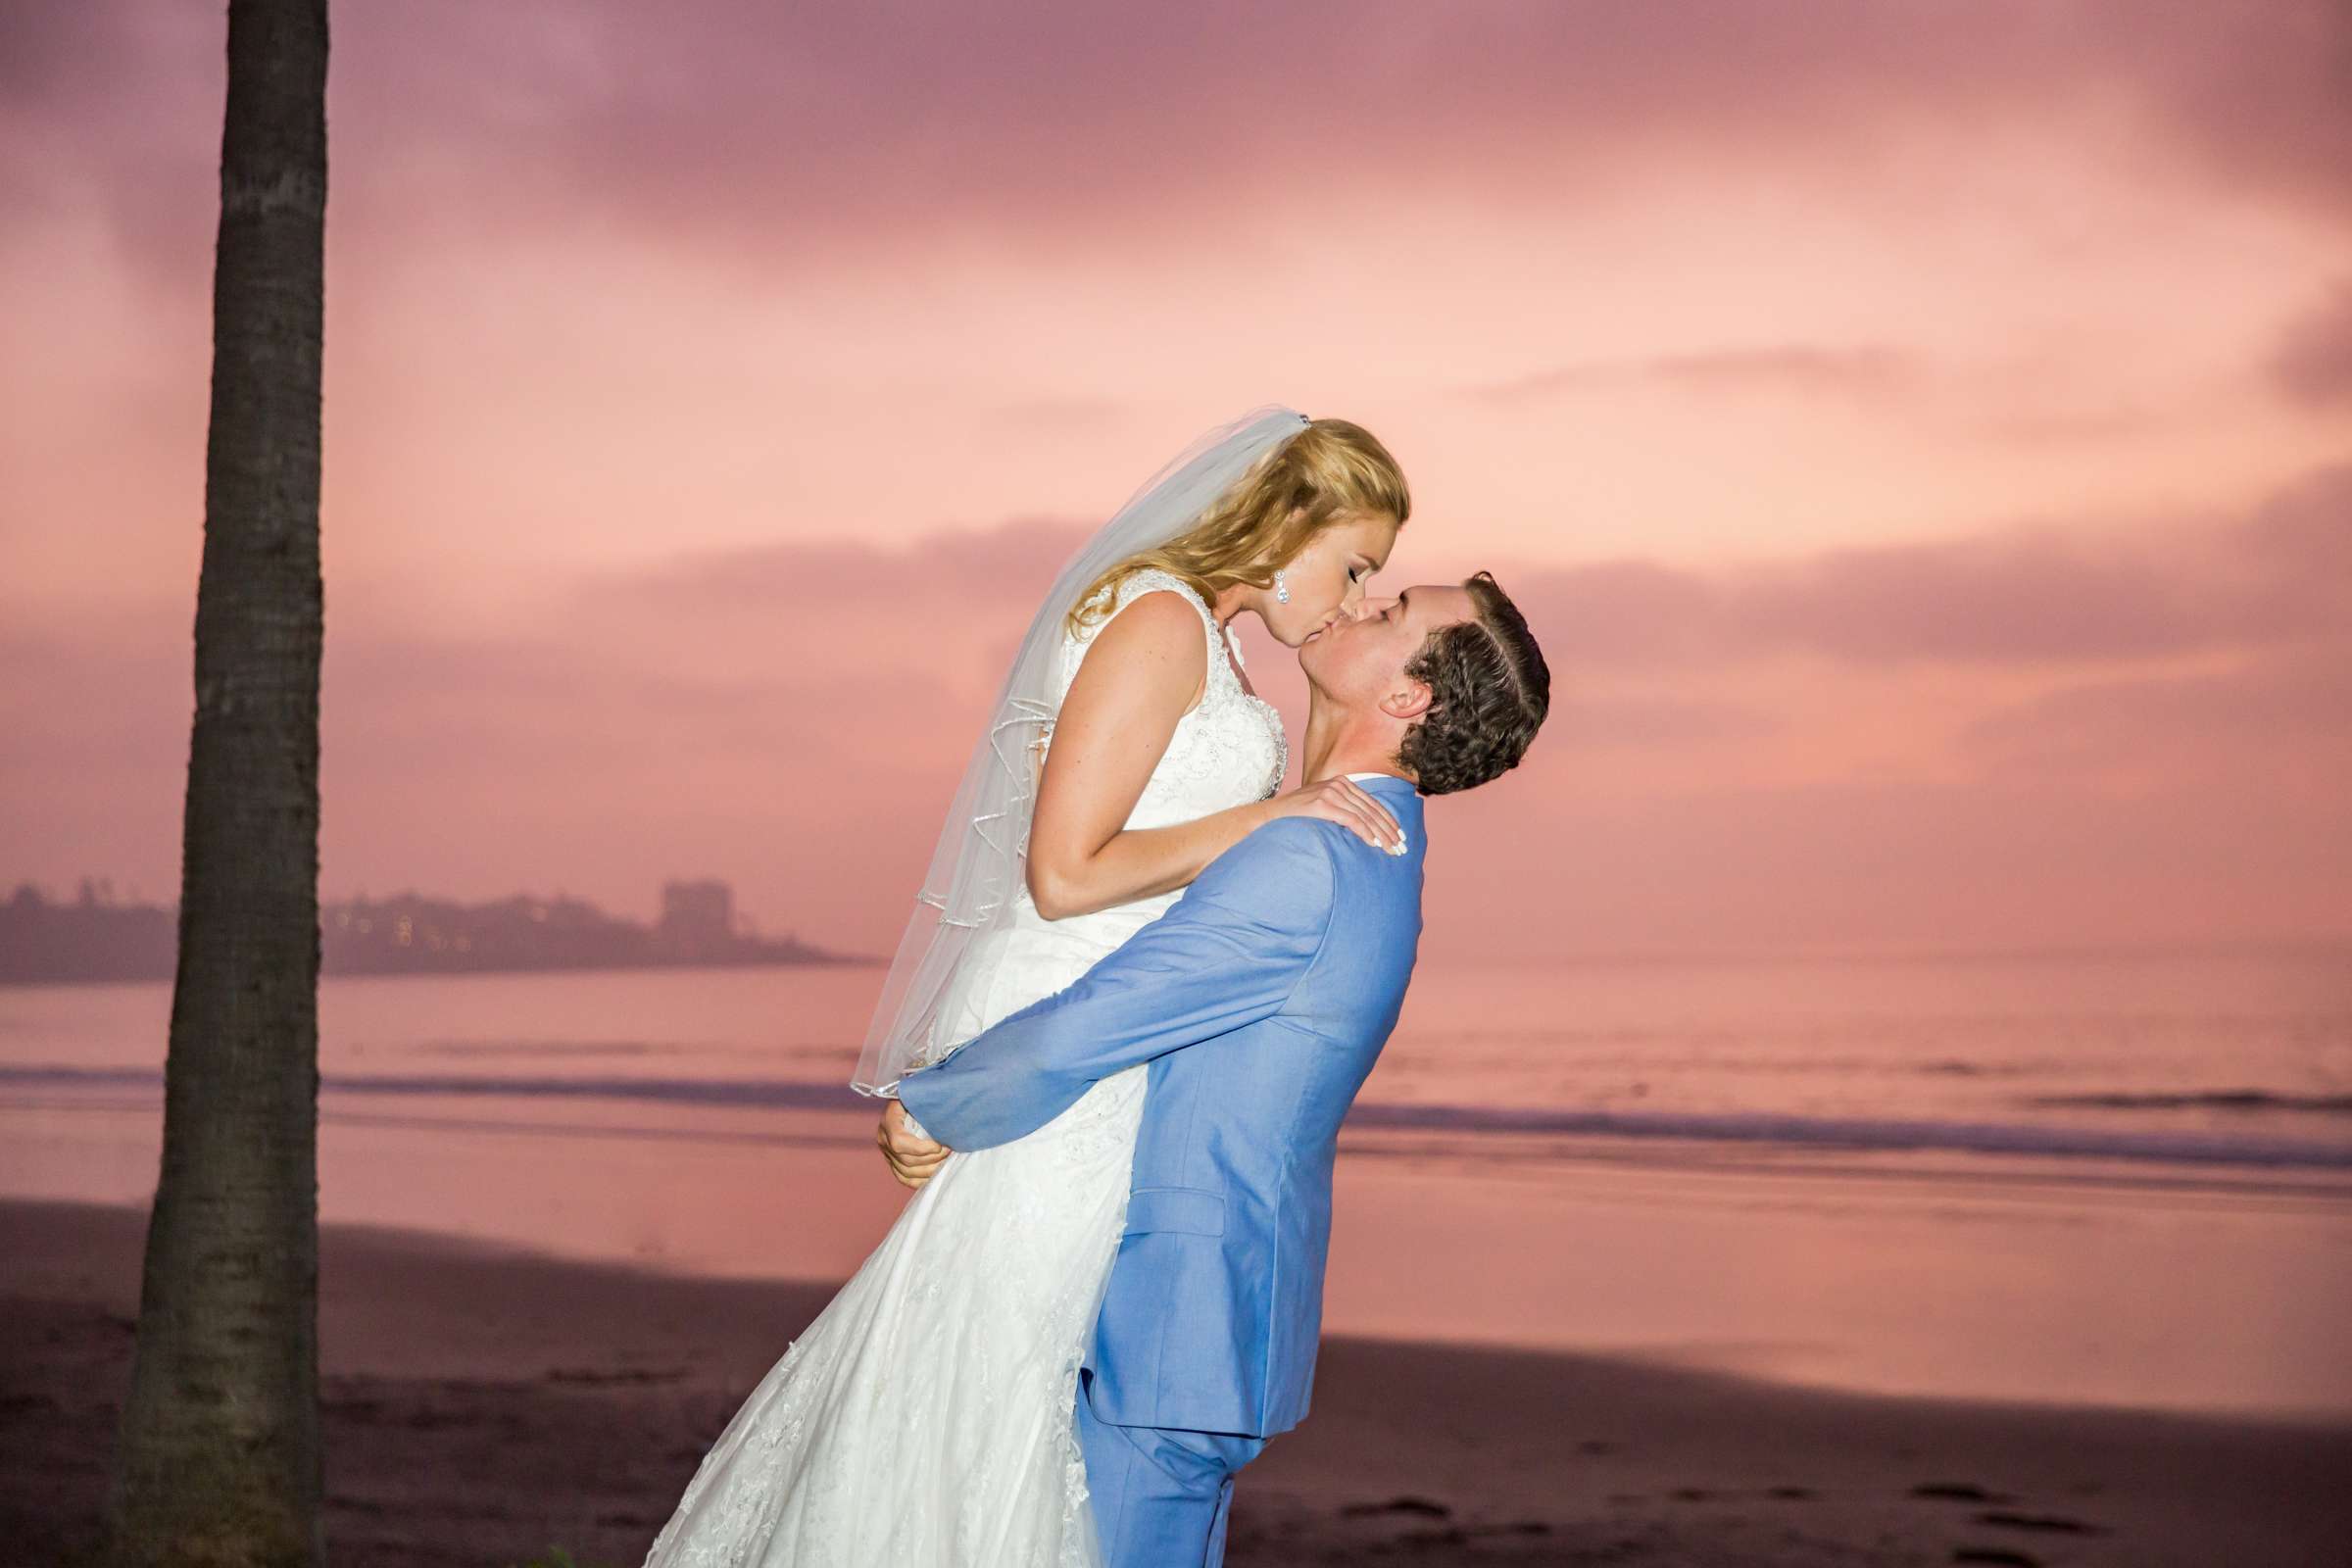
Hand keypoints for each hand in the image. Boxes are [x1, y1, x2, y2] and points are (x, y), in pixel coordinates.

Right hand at [877, 1099, 948, 1189]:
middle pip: (905, 1160)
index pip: (899, 1142)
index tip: (939, 1145)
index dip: (920, 1149)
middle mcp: (884, 1137)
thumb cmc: (920, 1094)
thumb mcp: (922, 1093)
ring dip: (930, 1170)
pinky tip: (936, 1174)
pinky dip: (921, 1180)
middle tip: (950, 1151)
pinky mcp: (892, 1161)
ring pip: (906, 1172)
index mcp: (889, 1119)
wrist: (910, 1098)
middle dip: (931, 1159)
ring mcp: (886, 1151)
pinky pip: (904, 1178)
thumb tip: (948, 1116)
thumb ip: (928, 1103)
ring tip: (946, 1161)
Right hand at [1264, 776, 1404, 853]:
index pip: (1371, 803)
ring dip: (1382, 835)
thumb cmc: (1294, 817)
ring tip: (1392, 850)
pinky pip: (1352, 821)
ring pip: (1365, 816)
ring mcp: (1330, 793)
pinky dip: (1366, 833)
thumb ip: (1341, 811)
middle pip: (1372, 809)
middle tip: (1402, 847)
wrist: (1267, 817)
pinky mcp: (1323, 804)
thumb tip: (1364, 828)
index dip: (1388, 820)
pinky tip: (1375, 844)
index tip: (1400, 835)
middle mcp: (1338, 784)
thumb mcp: (1321, 808)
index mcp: (1340, 783)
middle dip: (1389, 830)